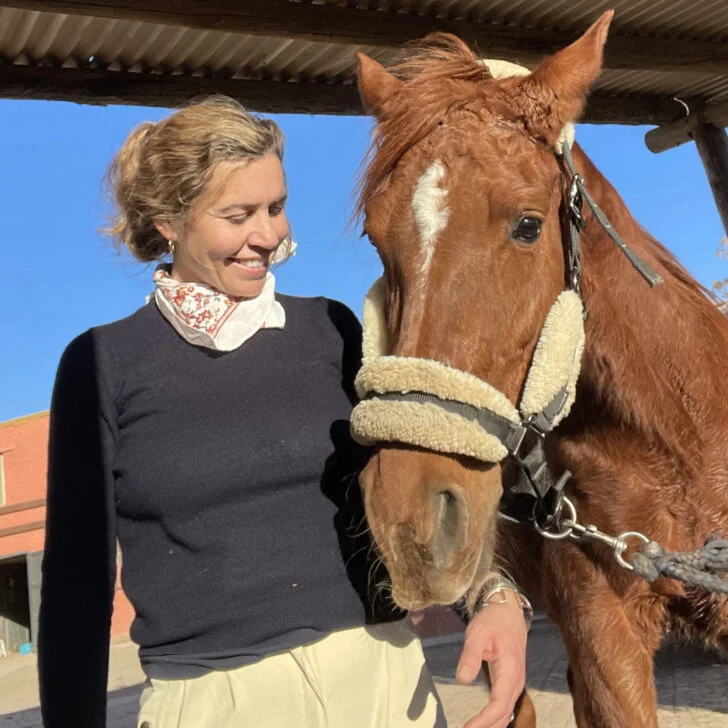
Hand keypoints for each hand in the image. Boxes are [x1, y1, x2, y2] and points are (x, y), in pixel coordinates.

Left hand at [455, 590, 528, 727]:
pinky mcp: (511, 682)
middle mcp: (516, 681)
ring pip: (506, 712)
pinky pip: (505, 706)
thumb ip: (470, 656)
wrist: (508, 612)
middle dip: (486, 727)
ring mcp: (515, 682)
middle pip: (504, 713)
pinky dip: (495, 718)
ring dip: (491, 725)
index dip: (484, 720)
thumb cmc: (492, 621)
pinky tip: (483, 723)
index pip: (499, 704)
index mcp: (510, 670)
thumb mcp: (477, 633)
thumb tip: (462, 679)